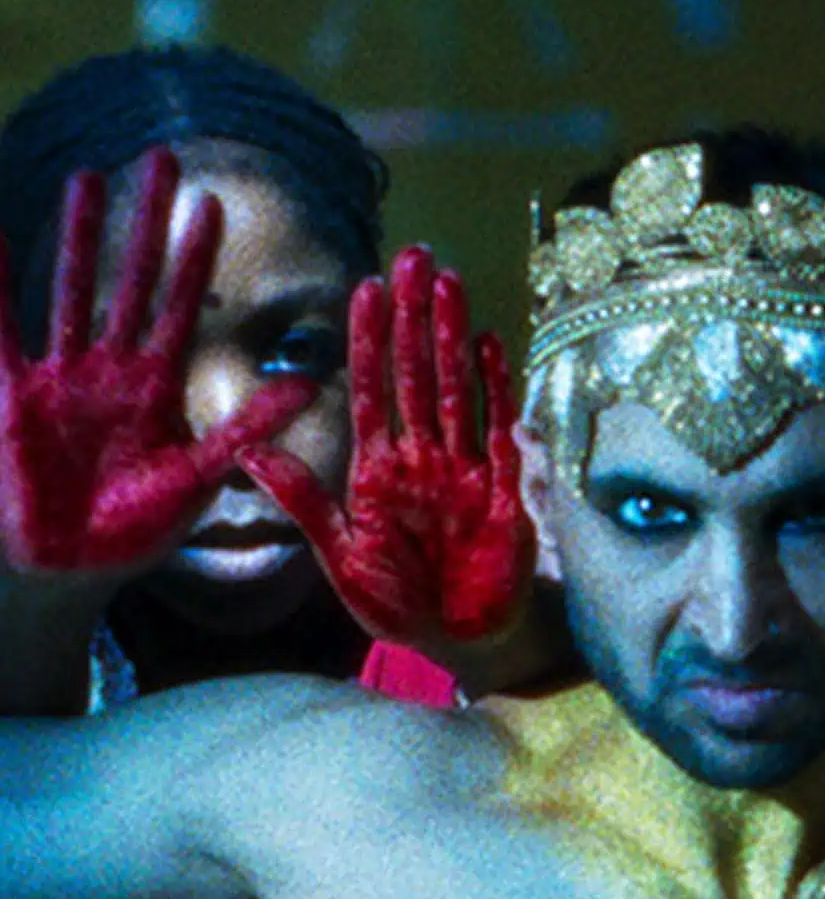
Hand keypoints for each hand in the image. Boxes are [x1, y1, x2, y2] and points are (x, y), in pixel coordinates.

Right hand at [0, 149, 312, 575]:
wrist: (74, 568)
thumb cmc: (137, 531)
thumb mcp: (202, 477)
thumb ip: (249, 429)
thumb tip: (308, 384)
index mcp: (157, 388)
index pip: (181, 306)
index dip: (194, 257)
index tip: (213, 204)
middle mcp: (112, 371)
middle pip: (132, 280)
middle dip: (146, 223)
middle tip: (163, 158)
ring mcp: (64, 379)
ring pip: (74, 291)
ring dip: (81, 237)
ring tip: (91, 177)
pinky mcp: (19, 396)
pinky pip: (5, 331)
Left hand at [239, 246, 534, 645]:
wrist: (457, 643)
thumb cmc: (398, 604)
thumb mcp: (339, 556)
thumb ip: (303, 500)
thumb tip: (248, 451)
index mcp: (377, 469)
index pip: (369, 389)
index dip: (368, 340)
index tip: (365, 289)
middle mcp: (421, 458)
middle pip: (415, 373)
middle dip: (414, 315)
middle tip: (416, 255)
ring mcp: (463, 469)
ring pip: (454, 388)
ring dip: (452, 336)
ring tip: (449, 281)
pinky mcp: (503, 491)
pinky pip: (498, 430)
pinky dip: (496, 388)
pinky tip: (492, 343)